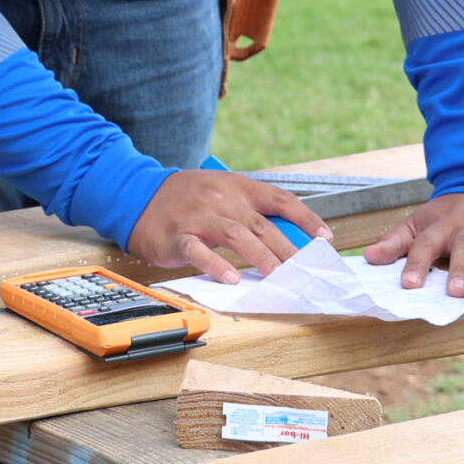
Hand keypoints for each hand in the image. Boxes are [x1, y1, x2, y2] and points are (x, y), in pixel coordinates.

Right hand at [128, 170, 330, 281]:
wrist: (138, 193)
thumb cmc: (186, 198)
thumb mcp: (221, 192)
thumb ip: (250, 211)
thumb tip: (287, 238)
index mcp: (236, 185)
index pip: (279, 198)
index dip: (306, 217)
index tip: (325, 238)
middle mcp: (220, 197)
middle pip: (262, 224)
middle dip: (288, 249)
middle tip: (305, 271)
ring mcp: (198, 215)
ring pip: (237, 235)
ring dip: (261, 258)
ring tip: (277, 277)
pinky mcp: (177, 235)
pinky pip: (198, 250)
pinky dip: (216, 265)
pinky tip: (231, 278)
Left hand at [363, 192, 463, 298]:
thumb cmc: (448, 216)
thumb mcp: (419, 222)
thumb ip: (396, 241)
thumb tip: (368, 258)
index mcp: (441, 225)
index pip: (425, 244)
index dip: (416, 264)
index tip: (408, 285)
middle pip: (462, 248)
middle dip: (459, 270)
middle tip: (455, 293)